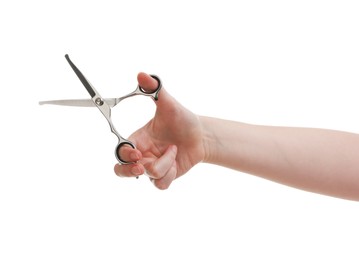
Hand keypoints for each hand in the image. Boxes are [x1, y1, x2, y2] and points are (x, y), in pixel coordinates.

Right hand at [114, 72, 204, 188]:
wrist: (201, 135)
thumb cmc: (182, 119)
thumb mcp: (168, 104)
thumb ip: (154, 89)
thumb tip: (141, 74)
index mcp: (138, 139)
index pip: (120, 151)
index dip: (124, 155)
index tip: (137, 152)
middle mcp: (142, 154)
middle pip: (121, 171)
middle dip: (129, 172)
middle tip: (141, 168)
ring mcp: (153, 167)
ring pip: (148, 176)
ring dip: (165, 164)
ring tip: (174, 150)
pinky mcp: (165, 176)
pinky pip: (160, 184)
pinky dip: (169, 175)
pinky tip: (176, 164)